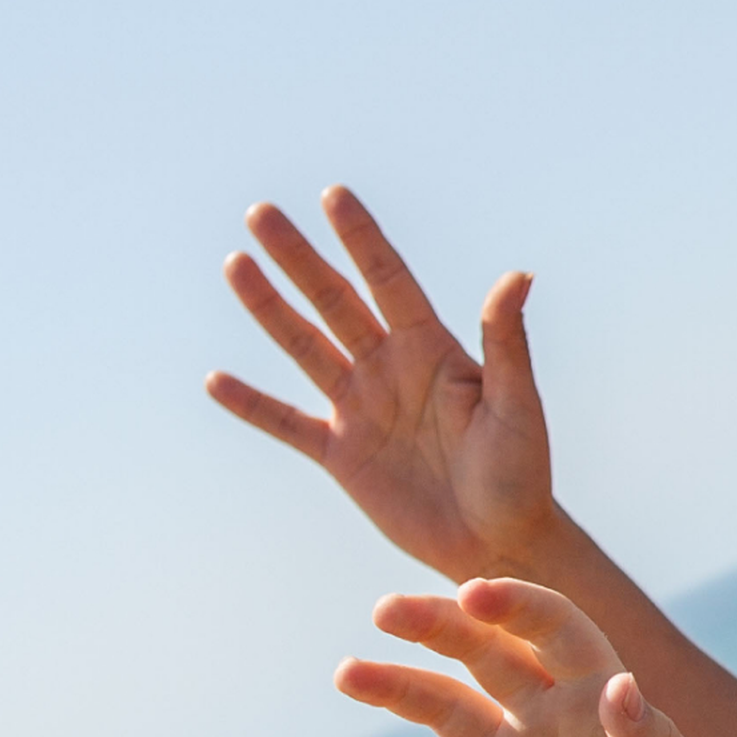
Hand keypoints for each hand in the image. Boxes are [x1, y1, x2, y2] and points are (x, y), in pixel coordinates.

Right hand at [210, 189, 558, 582]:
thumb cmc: (520, 472)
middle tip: (262, 213)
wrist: (499, 541)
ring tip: (236, 264)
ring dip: (269, 309)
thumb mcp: (517, 405)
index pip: (389, 281)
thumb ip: (506, 343)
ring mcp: (361, 409)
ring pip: (305, 348)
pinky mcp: (341, 455)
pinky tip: (216, 381)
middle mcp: (391, 369)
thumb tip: (517, 276)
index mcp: (433, 350)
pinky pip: (287, 423)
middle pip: (335, 301)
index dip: (362, 239)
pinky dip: (252, 404)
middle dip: (299, 258)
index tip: (334, 195)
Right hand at [336, 579, 736, 736]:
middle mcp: (550, 721)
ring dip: (396, 688)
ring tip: (348, 673)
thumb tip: (620, 688)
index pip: (554, 631)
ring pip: (444, 711)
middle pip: (485, 655)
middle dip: (436, 626)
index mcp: (599, 702)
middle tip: (385, 610)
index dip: (516, 607)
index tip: (472, 594)